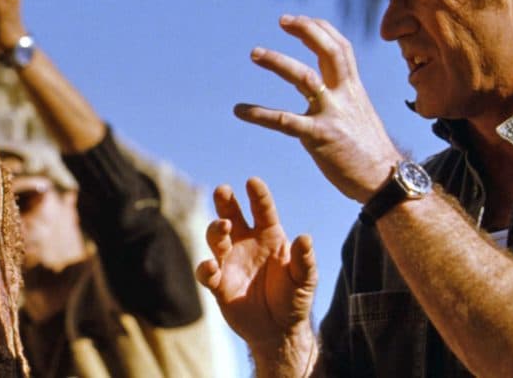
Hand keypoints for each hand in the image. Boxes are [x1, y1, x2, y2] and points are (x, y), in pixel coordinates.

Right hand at [196, 178, 316, 367]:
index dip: (257, 195)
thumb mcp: (304, 279)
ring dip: (216, 229)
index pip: (262, 210)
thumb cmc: (294, 298)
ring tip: (223, 227)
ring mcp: (231, 262)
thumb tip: (305, 238)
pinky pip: (207, 272)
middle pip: (231, 215)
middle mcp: (246, 243)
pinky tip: (213, 267)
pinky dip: (206, 268)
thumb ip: (304, 260)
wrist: (279, 330)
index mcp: (269, 236)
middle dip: (225, 201)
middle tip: (223, 190)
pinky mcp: (219, 284)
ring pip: (216, 238)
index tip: (252, 181)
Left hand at [234, 15, 400, 202]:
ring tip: (255, 52)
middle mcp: (344, 95)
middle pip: (328, 50)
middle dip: (306, 30)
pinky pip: (284, 121)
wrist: (385, 181)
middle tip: (282, 20)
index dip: (320, 29)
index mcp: (354, 89)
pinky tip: (239, 110)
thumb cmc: (370, 152)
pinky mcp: (319, 137)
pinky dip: (259, 113)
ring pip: (304, 77)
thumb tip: (326, 86)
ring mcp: (332, 114)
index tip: (299, 19)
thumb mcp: (360, 114)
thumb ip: (343, 97)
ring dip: (278, 61)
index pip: (340, 47)